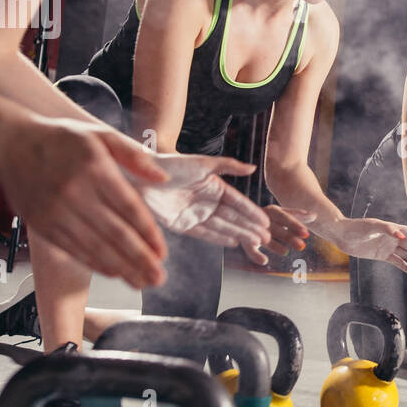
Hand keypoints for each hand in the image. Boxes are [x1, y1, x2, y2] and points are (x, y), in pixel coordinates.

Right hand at [0, 116, 168, 289]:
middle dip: (139, 259)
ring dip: (121, 269)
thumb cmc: (60, 139)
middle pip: (114, 233)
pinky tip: (114, 273)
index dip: (147, 233)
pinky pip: (74, 249)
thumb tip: (162, 179)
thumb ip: (134, 155)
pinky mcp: (42, 224)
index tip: (162, 252)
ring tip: (141, 282)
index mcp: (94, 169)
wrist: (9, 143)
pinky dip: (95, 264)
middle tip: (159, 278)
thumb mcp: (101, 135)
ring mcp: (56, 211)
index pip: (128, 207)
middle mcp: (75, 192)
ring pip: (94, 247)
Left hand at [125, 152, 271, 251]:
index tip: (266, 222)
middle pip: (232, 217)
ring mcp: (194, 214)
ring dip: (239, 234)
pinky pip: (204, 234)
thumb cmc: (170, 166)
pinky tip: (233, 242)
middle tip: (267, 238)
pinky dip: (219, 238)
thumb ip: (229, 166)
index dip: (252, 212)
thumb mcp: (202, 163)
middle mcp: (205, 201)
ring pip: (222, 227)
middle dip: (249, 227)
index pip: (237, 202)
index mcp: (212, 185)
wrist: (139, 177)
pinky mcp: (181, 225)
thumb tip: (253, 169)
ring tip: (256, 243)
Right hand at [244, 205, 313, 263]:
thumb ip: (298, 216)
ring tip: (286, 252)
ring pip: (264, 238)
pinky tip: (264, 261)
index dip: (295, 225)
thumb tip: (314, 215)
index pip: (285, 216)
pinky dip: (255, 255)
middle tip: (302, 246)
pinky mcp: (245, 241)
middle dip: (289, 237)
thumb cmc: (270, 218)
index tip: (307, 234)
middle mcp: (261, 219)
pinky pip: (249, 249)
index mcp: (272, 211)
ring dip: (274, 245)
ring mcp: (252, 230)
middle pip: (276, 228)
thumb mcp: (284, 215)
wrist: (244, 216)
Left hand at [329, 217, 406, 275]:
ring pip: (406, 255)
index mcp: (394, 229)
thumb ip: (388, 229)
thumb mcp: (372, 226)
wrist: (343, 235)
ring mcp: (388, 247)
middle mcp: (393, 237)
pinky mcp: (381, 255)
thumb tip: (403, 236)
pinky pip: (396, 261)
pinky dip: (405, 267)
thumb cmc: (357, 227)